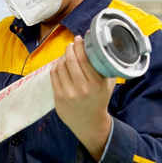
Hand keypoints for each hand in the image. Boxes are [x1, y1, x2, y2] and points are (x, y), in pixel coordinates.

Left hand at [50, 35, 115, 160]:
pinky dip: (56, 66)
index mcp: (96, 84)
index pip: (84, 59)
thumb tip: (97, 43)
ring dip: (62, 57)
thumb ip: (105, 66)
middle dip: (69, 48)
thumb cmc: (100, 99)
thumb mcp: (108, 84)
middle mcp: (82, 89)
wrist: (89, 123)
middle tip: (72, 45)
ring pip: (60, 66)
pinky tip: (60, 64)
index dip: (79, 45)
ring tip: (67, 55)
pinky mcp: (58, 97)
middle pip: (70, 60)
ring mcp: (68, 94)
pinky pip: (54, 75)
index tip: (79, 39)